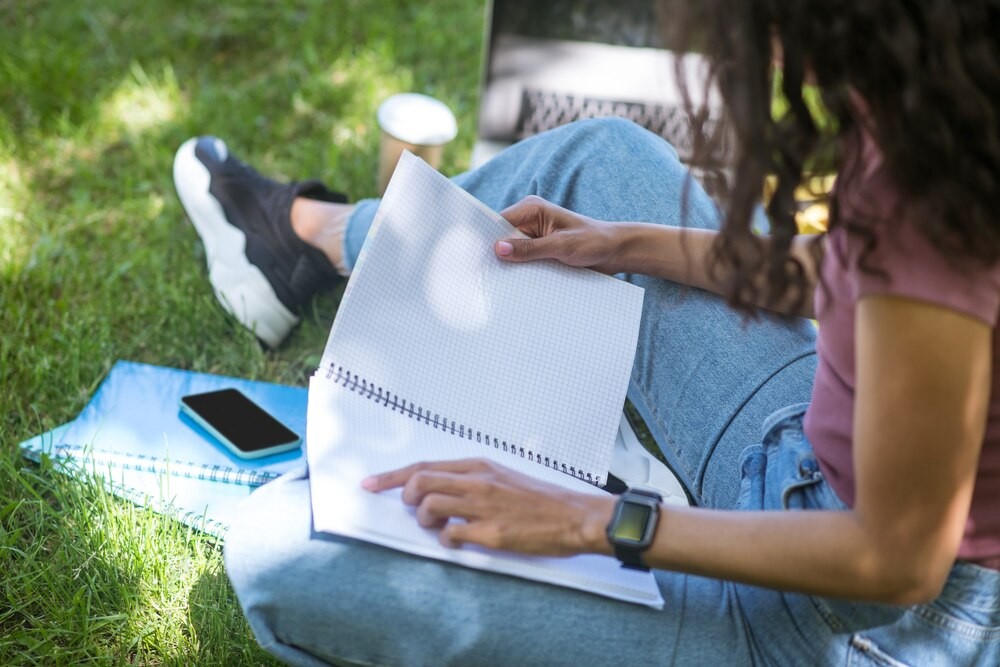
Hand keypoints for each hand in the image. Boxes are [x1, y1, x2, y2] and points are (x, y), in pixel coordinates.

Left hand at [362, 458, 614, 555]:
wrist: (574, 516)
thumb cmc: (540, 499)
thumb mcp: (503, 476)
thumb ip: (471, 480)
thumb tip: (440, 488)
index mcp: (479, 466)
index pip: (424, 465)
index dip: (391, 476)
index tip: (370, 483)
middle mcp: (478, 482)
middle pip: (420, 482)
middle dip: (406, 498)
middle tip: (415, 511)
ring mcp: (483, 506)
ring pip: (430, 506)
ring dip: (427, 520)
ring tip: (441, 526)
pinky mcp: (491, 532)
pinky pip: (451, 535)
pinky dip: (447, 540)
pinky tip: (459, 540)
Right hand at [495, 196, 625, 273]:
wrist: (614, 252)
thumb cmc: (593, 241)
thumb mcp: (561, 246)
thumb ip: (530, 249)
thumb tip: (498, 249)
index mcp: (532, 209)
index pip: (499, 222)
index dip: (487, 240)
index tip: (477, 258)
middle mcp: (529, 221)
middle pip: (502, 239)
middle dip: (497, 256)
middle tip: (486, 276)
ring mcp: (533, 237)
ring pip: (511, 253)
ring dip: (509, 266)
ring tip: (499, 283)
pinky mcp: (539, 251)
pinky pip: (522, 261)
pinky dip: (520, 272)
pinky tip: (515, 285)